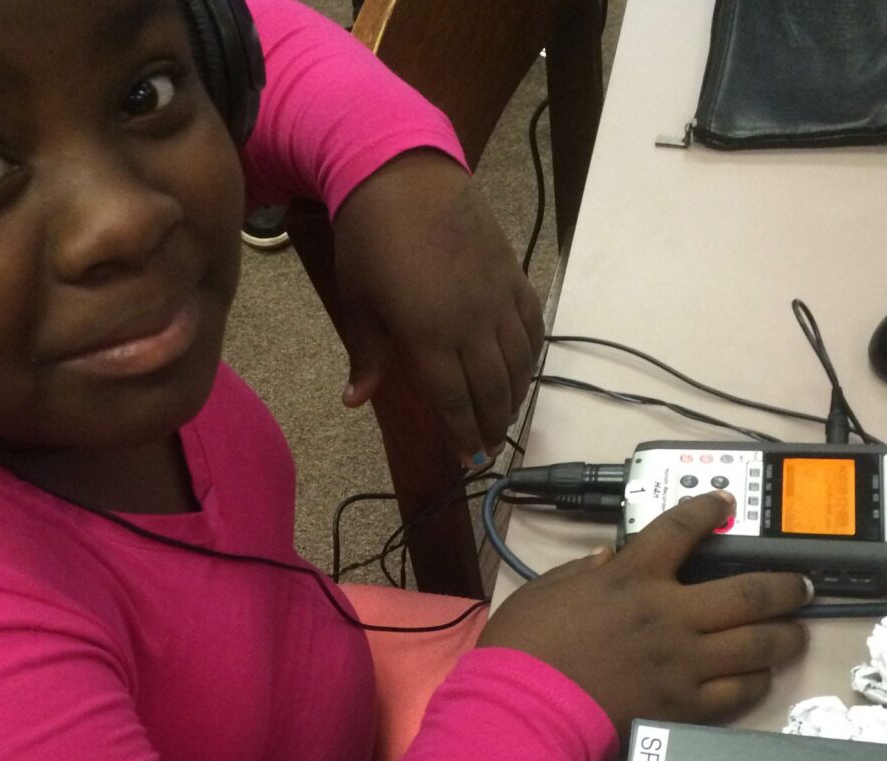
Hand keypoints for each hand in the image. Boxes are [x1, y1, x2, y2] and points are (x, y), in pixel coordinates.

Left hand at [331, 150, 542, 464]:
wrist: (403, 173)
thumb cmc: (369, 239)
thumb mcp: (358, 301)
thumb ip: (366, 355)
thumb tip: (355, 401)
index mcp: (430, 333)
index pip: (453, 400)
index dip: (462, 435)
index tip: (466, 462)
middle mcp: (472, 322)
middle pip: (491, 389)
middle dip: (491, 425)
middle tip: (487, 450)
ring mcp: (497, 297)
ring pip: (518, 362)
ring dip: (513, 397)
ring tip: (504, 420)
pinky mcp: (512, 274)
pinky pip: (532, 326)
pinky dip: (531, 356)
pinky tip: (523, 371)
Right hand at [478, 492, 810, 740]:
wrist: (524, 709)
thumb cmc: (524, 648)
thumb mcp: (542, 591)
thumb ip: (580, 571)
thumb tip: (606, 557)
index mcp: (631, 578)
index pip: (682, 528)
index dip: (709, 510)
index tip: (724, 505)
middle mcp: (670, 613)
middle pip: (750, 591)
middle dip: (785, 586)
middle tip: (799, 586)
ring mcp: (683, 661)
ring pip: (758, 643)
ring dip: (785, 635)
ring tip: (793, 632)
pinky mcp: (684, 705)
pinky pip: (739, 691)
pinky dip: (755, 681)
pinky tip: (758, 676)